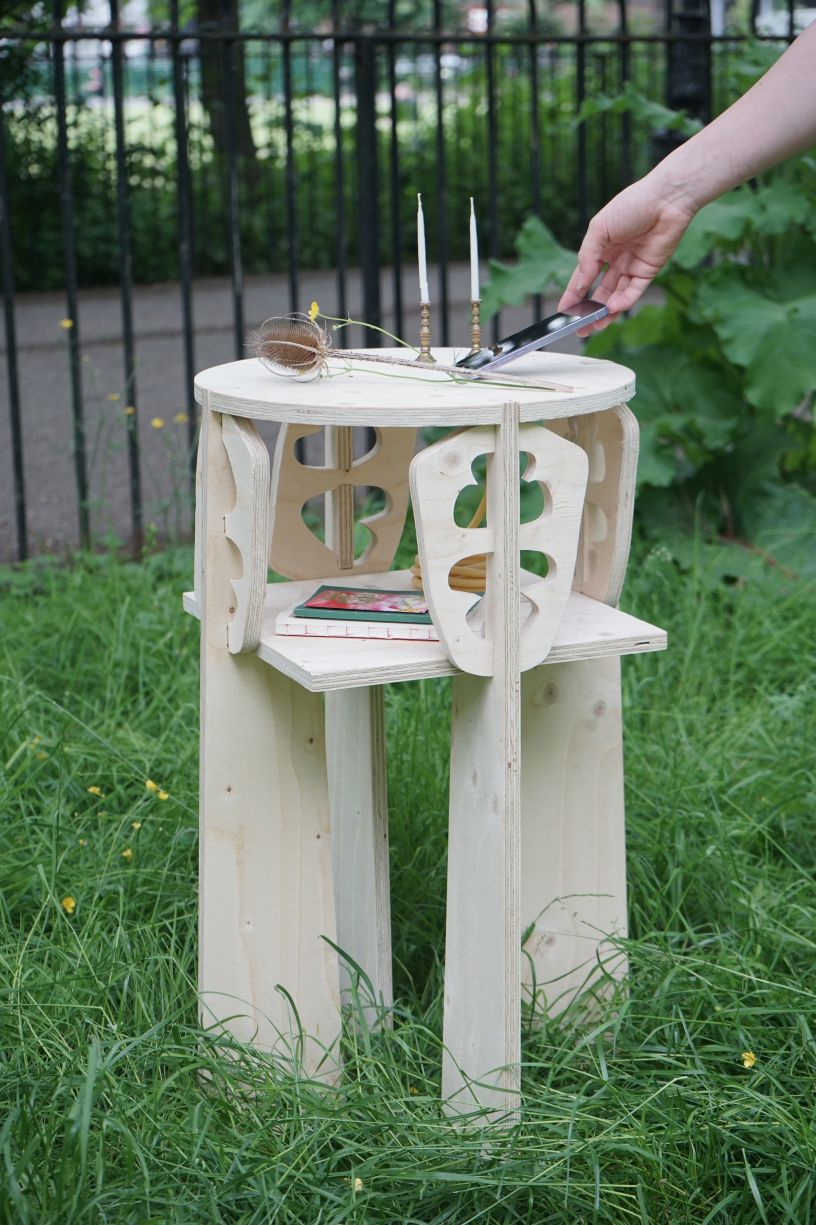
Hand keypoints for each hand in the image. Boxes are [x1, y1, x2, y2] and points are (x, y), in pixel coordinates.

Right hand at [558, 175, 697, 327]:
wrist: (666, 199)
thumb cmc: (632, 205)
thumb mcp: (599, 229)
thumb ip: (587, 257)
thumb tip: (579, 284)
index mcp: (601, 247)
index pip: (583, 276)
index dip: (573, 294)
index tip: (563, 312)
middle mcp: (615, 259)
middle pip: (600, 291)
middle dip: (589, 310)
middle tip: (580, 327)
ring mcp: (632, 266)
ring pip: (616, 295)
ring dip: (606, 311)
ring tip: (595, 325)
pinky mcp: (648, 271)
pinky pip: (634, 291)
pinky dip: (624, 301)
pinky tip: (613, 309)